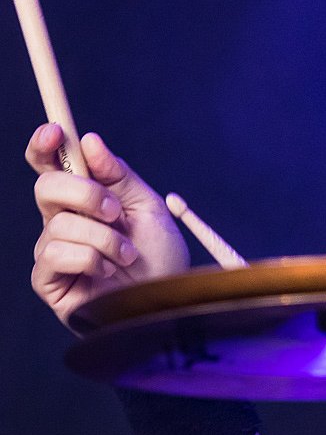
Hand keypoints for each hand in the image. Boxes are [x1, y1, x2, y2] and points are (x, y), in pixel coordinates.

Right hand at [27, 125, 187, 323]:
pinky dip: (91, 259)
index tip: (55, 131)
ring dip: (104, 238)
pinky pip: (57, 254)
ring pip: (59, 224)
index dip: (44, 146)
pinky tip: (108, 272)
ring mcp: (53, 252)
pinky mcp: (50, 281)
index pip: (50, 167)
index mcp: (82, 202)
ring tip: (127, 256)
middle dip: (85, 194)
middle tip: (116, 213)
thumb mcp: (148, 209)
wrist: (170, 303)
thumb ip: (119, 175)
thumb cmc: (161, 261)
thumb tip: (88, 141)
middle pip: (47, 188)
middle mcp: (62, 223)